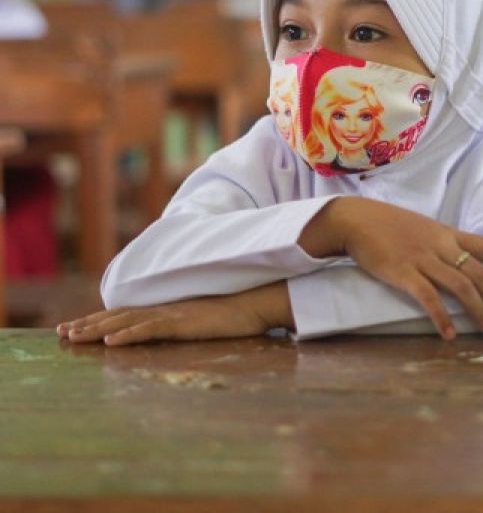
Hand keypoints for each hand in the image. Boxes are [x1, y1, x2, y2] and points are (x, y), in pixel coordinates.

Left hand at [57, 282, 291, 346]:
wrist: (259, 301)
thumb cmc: (239, 313)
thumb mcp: (205, 320)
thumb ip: (186, 324)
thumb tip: (173, 332)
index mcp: (169, 310)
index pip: (128, 314)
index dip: (100, 319)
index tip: (76, 327)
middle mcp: (165, 309)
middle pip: (120, 315)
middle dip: (88, 324)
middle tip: (62, 333)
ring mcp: (173, 314)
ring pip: (127, 321)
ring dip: (98, 329)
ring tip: (74, 337)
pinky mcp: (183, 322)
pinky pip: (150, 329)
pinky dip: (128, 334)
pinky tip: (110, 342)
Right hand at [299, 197, 482, 340]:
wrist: (356, 219)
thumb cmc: (391, 227)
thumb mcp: (426, 230)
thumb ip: (447, 247)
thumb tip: (468, 266)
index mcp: (451, 235)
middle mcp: (442, 246)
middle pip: (481, 274)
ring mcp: (422, 258)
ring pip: (461, 287)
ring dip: (480, 312)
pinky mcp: (402, 272)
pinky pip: (427, 297)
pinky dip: (442, 317)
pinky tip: (450, 335)